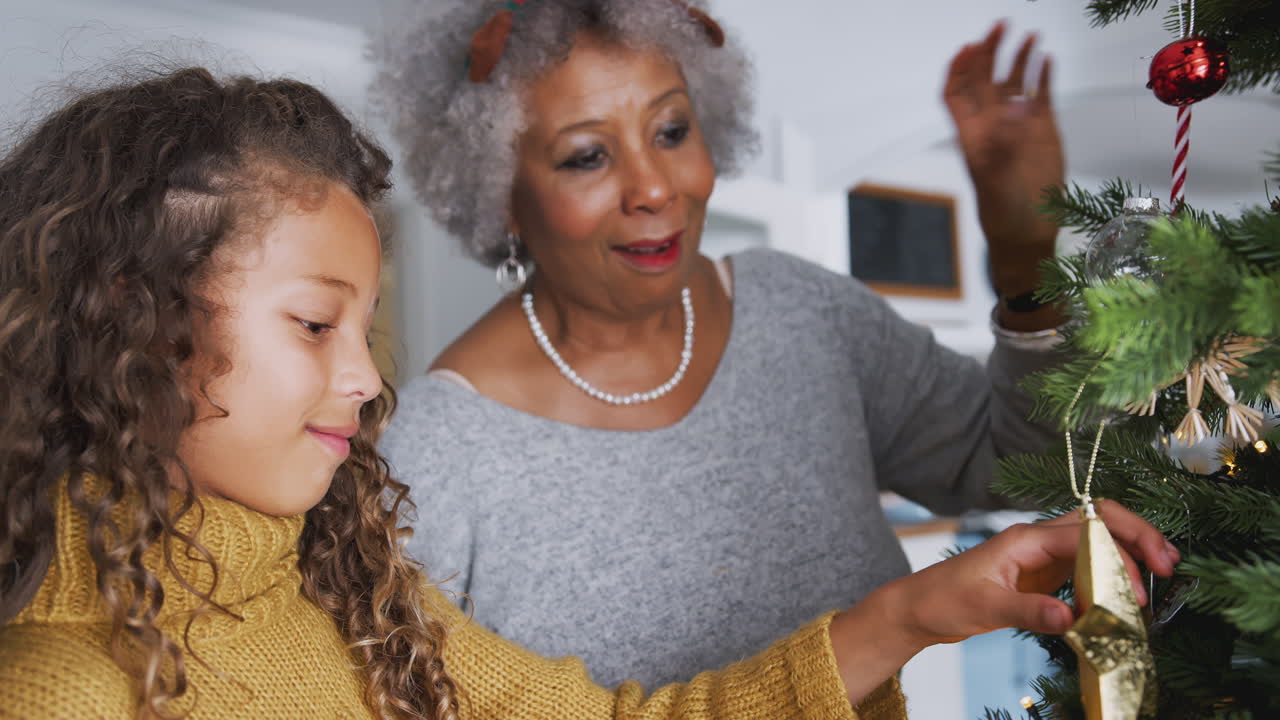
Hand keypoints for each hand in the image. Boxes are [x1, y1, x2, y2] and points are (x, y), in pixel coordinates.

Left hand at [829, 500, 1176, 702]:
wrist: (919, 608)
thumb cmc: (944, 600)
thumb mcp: (985, 607)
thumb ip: (1029, 611)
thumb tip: (1074, 617)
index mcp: (1025, 538)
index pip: (1086, 534)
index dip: (1119, 555)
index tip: (1138, 588)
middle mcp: (1037, 540)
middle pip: (1099, 521)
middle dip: (1137, 536)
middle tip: (1169, 565)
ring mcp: (1041, 555)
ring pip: (1096, 540)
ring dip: (1129, 552)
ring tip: (1160, 576)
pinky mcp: (1042, 574)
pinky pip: (1086, 564)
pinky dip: (1111, 574)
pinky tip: (1125, 596)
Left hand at [944, 22, 1064, 297]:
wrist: (1029, 230)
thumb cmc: (1002, 210)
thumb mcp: (995, 179)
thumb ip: (1003, 143)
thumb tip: (1014, 108)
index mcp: (972, 133)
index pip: (956, 93)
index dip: (958, 70)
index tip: (967, 49)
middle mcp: (994, 123)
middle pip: (986, 79)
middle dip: (989, 52)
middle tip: (999, 26)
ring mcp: (1018, 124)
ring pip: (1015, 82)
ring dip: (1018, 58)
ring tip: (1029, 37)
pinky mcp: (1043, 129)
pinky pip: (1042, 94)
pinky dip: (1044, 76)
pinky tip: (1047, 59)